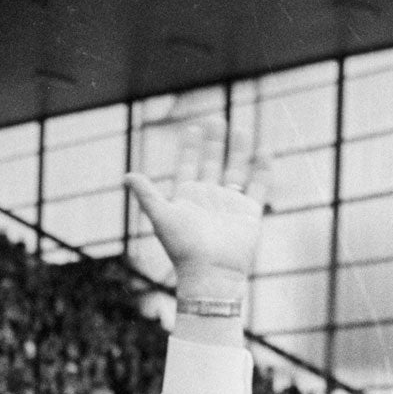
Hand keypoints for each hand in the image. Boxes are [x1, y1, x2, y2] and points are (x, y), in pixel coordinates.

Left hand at [124, 118, 269, 301]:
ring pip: (235, 170)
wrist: (211, 273)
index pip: (188, 165)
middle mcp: (208, 198)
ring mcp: (229, 204)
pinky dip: (263, 169)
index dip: (190, 148)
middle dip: (214, 143)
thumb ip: (147, 195)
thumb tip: (126, 175)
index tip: (193, 128)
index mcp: (186, 197)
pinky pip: (258, 186)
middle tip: (216, 120)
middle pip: (212, 163)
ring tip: (241, 128)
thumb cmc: (184, 248)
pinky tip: (265, 151)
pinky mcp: (249, 213)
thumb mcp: (162, 217)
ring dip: (238, 150)